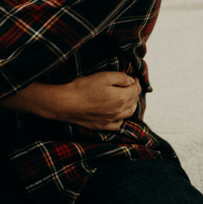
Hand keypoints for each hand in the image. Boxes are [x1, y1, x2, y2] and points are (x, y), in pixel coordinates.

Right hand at [1, 71, 139, 129]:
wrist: (66, 104)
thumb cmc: (82, 88)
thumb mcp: (103, 76)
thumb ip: (121, 78)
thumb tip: (131, 81)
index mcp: (121, 98)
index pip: (136, 90)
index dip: (136, 82)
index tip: (133, 78)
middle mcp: (119, 112)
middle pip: (134, 101)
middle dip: (134, 92)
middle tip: (129, 86)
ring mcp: (111, 121)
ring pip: (128, 114)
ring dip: (130, 105)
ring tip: (125, 98)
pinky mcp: (102, 127)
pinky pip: (118, 125)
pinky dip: (120, 118)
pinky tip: (116, 113)